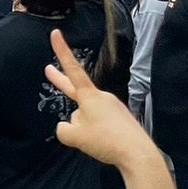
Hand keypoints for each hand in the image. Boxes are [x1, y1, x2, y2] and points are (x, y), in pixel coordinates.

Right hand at [45, 28, 159, 170]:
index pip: (72, 69)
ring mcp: (113, 108)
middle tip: (48, 70)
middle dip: (61, 83)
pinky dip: (95, 131)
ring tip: (92, 141)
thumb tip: (71, 123)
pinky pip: (100, 123)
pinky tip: (101, 143)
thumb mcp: (73, 136)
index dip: (62, 51)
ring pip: (87, 113)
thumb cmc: (105, 141)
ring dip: (83, 123)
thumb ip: (64, 128)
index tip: (56, 33)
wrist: (139, 155)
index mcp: (89, 96)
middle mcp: (102, 98)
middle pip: (77, 91)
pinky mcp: (121, 121)